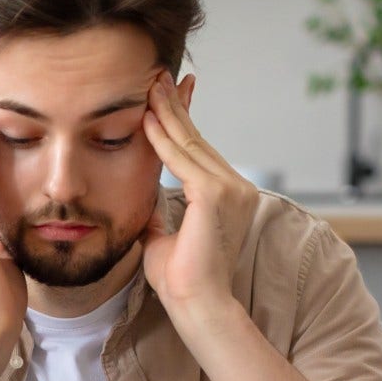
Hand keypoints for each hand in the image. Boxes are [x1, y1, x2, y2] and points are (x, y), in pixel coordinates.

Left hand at [139, 71, 258, 317]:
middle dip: (173, 106)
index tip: (164, 97)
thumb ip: (160, 214)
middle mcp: (236, 186)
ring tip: (148, 85)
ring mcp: (230, 188)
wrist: (197, 304)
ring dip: (166, 112)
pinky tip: (145, 118)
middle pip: (196, 139)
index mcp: (228, 194)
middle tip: (155, 76)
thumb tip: (144, 202)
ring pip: (190, 142)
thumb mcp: (165, 237)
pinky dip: (161, 138)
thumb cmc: (181, 279)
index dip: (181, 121)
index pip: (199, 150)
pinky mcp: (216, 194)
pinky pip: (181, 158)